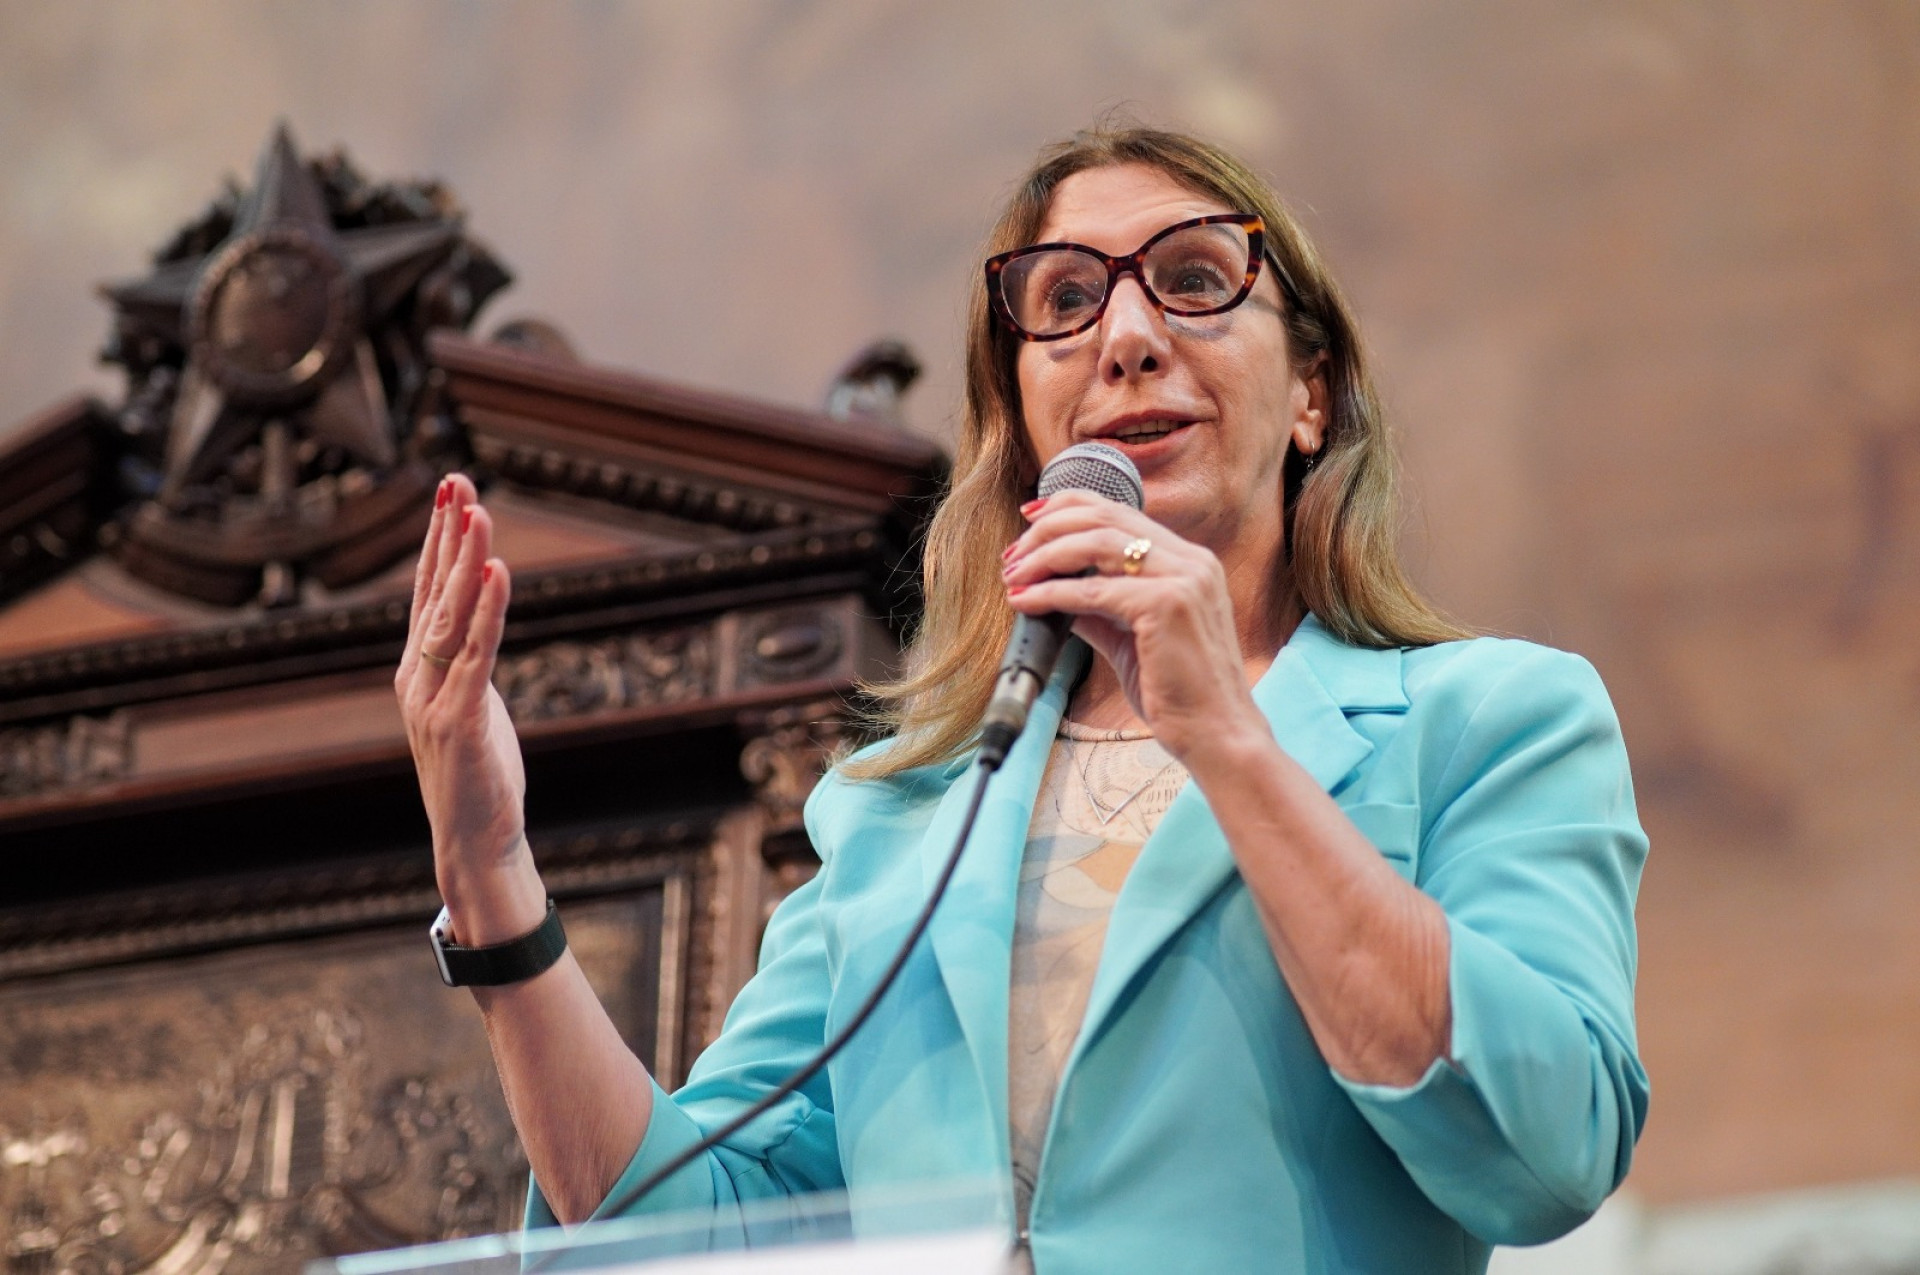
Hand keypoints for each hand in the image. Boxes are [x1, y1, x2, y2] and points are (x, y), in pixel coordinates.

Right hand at [396, 475, 539, 940]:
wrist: (473, 841)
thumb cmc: (477, 776)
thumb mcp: (469, 706)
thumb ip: (466, 665)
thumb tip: (478, 624)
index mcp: (417, 672)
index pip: (427, 593)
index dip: (439, 542)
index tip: (451, 493)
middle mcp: (417, 678)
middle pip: (434, 593)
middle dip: (448, 534)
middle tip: (456, 479)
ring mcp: (434, 698)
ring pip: (452, 616)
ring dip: (467, 560)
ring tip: (478, 511)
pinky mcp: (460, 719)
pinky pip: (477, 655)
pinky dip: (488, 611)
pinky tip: (498, 572)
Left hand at [1000, 490, 1266, 760]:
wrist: (1218, 735)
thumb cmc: (1180, 694)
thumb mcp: (1133, 640)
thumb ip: (1100, 610)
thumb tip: (1055, 593)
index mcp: (1189, 561)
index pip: (1120, 512)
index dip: (1068, 507)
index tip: (1030, 520)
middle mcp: (1191, 560)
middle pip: (1103, 517)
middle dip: (1048, 530)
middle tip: (1012, 556)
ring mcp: (1183, 578)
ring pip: (1095, 543)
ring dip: (1044, 556)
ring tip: (1014, 576)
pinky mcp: (1167, 604)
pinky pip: (1093, 589)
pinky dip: (1052, 593)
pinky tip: (1027, 602)